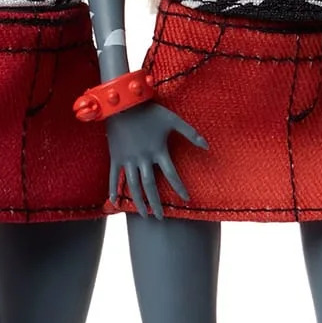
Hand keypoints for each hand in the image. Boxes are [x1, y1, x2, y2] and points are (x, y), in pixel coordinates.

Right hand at [107, 102, 207, 218]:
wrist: (123, 104)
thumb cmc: (150, 111)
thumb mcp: (173, 119)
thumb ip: (191, 133)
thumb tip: (208, 146)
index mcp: (158, 151)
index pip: (172, 174)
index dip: (180, 188)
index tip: (186, 199)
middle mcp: (143, 159)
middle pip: (150, 186)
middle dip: (156, 204)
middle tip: (161, 218)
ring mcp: (128, 159)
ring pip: (133, 186)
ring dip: (138, 202)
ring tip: (144, 215)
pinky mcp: (116, 157)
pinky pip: (114, 177)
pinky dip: (113, 189)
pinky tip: (114, 202)